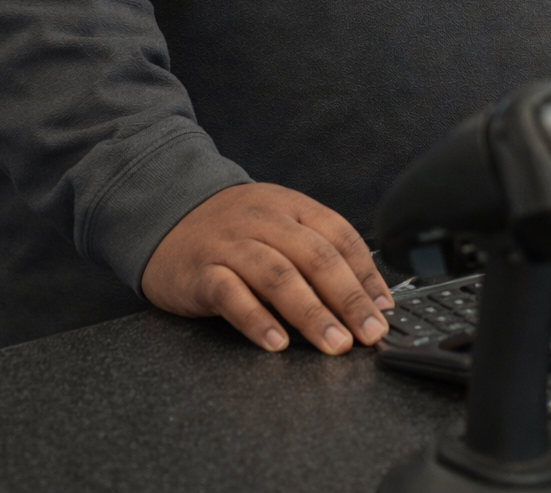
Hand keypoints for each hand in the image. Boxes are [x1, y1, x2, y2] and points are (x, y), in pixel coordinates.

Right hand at [141, 182, 393, 355]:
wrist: (166, 210)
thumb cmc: (233, 227)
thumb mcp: (278, 223)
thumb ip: (316, 250)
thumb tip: (366, 295)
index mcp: (291, 207)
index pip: (339, 235)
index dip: (366, 273)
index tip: (385, 308)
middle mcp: (264, 220)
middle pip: (315, 256)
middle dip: (348, 298)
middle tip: (369, 333)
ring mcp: (231, 245)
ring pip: (278, 275)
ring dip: (311, 312)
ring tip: (335, 343)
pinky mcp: (201, 271)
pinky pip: (231, 294)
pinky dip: (256, 319)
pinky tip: (276, 343)